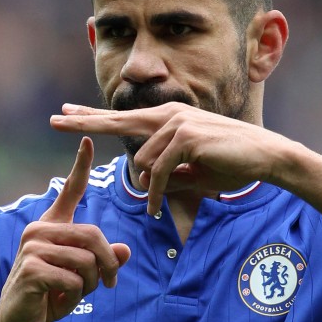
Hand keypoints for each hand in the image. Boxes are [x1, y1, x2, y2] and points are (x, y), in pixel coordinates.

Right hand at [0, 137, 130, 321]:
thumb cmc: (49, 297)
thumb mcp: (82, 278)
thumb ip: (102, 262)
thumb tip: (125, 251)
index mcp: (51, 226)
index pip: (69, 191)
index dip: (80, 166)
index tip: (89, 140)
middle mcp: (38, 230)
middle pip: (94, 235)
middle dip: (108, 265)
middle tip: (109, 284)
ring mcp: (32, 248)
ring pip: (88, 260)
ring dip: (91, 284)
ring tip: (75, 293)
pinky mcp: (32, 269)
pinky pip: (75, 279)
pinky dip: (76, 295)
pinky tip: (59, 300)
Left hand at [51, 102, 291, 214]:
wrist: (266, 157)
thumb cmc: (233, 164)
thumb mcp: (194, 173)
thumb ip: (168, 175)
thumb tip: (147, 184)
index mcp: (169, 120)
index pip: (124, 118)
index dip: (94, 116)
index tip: (68, 112)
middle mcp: (170, 116)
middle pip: (117, 120)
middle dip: (84, 122)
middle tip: (54, 119)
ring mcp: (177, 124)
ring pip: (143, 162)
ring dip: (149, 190)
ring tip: (160, 205)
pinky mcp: (186, 138)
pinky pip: (158, 172)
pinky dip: (155, 194)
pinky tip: (155, 209)